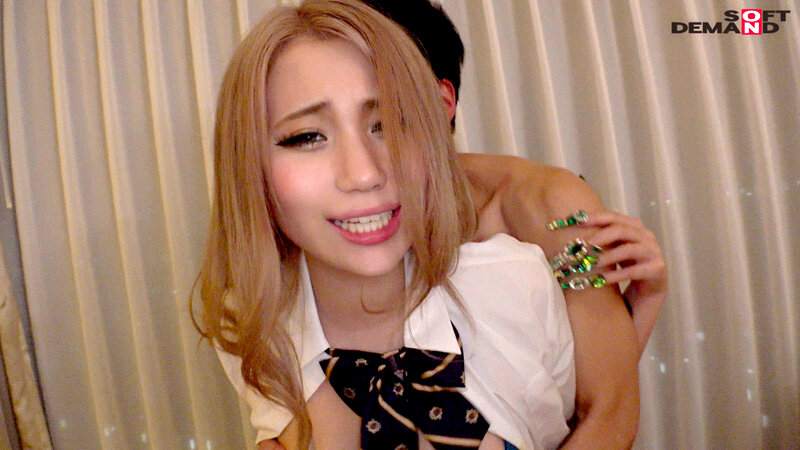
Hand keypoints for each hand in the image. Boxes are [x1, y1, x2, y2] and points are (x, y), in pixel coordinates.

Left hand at [580, 211, 667, 349]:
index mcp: (635, 229)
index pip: (614, 217)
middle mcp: (647, 237)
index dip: (595, 218)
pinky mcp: (658, 270)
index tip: (576, 222)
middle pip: (622, 230)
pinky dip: (616, 275)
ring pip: (629, 249)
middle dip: (599, 238)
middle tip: (583, 248)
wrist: (648, 294)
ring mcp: (654, 253)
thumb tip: (571, 237)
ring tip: (590, 264)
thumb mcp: (613, 253)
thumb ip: (600, 242)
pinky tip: (601, 280)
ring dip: (606, 257)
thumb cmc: (626, 269)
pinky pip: (634, 271)